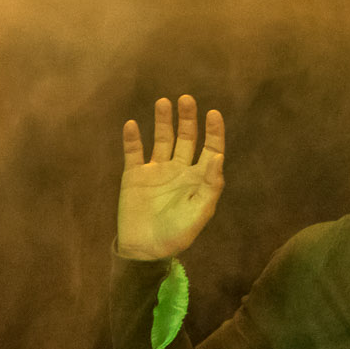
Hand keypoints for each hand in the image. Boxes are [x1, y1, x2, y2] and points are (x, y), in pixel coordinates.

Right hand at [116, 94, 225, 260]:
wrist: (145, 249)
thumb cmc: (177, 234)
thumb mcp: (200, 211)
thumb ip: (211, 185)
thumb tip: (218, 156)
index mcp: (198, 178)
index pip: (210, 149)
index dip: (213, 131)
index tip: (213, 114)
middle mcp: (179, 169)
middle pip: (186, 138)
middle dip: (187, 119)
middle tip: (187, 99)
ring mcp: (156, 171)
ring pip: (161, 139)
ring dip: (163, 121)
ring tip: (163, 102)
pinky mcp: (134, 175)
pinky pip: (133, 152)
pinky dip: (132, 139)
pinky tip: (131, 124)